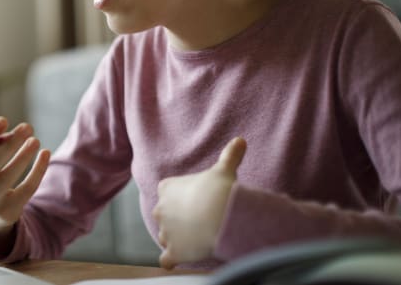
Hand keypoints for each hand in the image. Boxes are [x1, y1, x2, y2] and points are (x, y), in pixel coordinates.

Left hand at [152, 137, 246, 268]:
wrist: (219, 215)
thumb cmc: (219, 190)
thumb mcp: (224, 170)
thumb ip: (230, 156)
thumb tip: (240, 140)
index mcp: (167, 188)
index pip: (166, 190)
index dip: (178, 196)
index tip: (193, 199)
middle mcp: (160, 210)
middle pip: (163, 215)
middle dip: (175, 219)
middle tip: (197, 222)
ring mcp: (165, 232)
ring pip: (165, 237)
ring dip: (175, 239)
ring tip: (194, 240)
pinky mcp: (172, 251)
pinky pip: (166, 259)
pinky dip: (171, 260)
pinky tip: (179, 260)